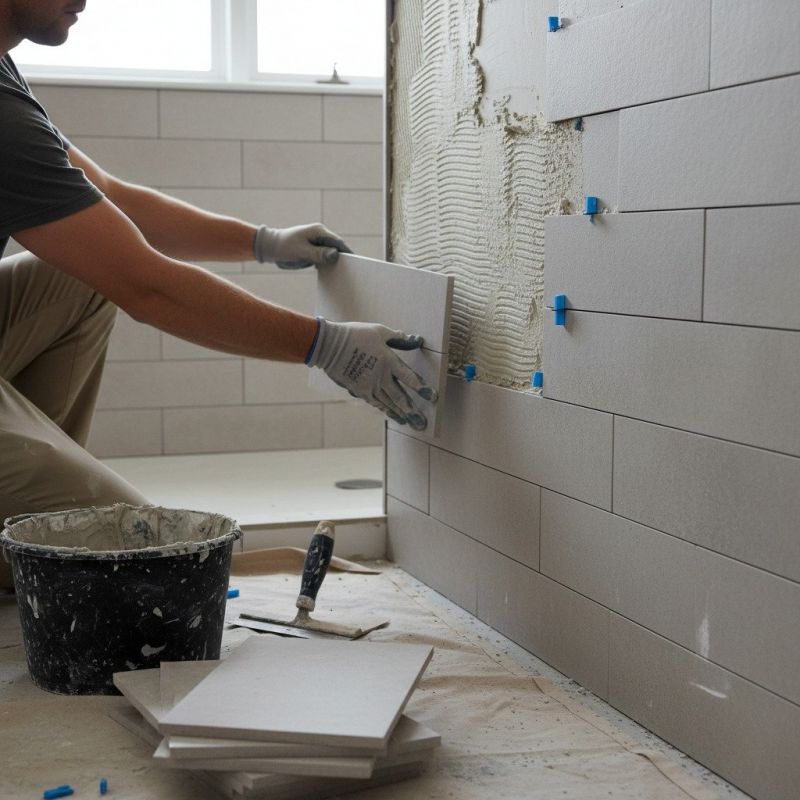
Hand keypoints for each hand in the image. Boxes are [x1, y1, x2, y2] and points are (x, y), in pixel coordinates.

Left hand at [254, 223, 351, 268]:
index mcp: (319, 232)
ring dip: (335, 263)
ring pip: (331, 253)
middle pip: (337, 248)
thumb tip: (336, 254)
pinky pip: (324, 257)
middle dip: (342, 259)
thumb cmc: (284, 247)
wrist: (270, 247)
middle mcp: (320, 236)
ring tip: (342, 275)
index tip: (355, 264)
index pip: (338, 242)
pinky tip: (330, 274)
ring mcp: (317, 243)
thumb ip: (319, 253)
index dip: (347, 253)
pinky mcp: (313, 250)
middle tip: (350, 273)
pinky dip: (327, 264)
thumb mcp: (301, 251)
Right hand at [306, 319, 437, 429]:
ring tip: (412, 425)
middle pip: (400, 397)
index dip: (422, 388)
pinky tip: (395, 417)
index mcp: (388, 361)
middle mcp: (381, 377)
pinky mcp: (359, 390)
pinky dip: (387, 411)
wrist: (329, 346)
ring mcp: (369, 386)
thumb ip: (399, 339)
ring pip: (389, 404)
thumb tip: (417, 340)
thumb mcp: (379, 331)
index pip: (409, 378)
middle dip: (413, 411)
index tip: (433, 398)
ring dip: (402, 415)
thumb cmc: (355, 334)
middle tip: (423, 424)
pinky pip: (377, 403)